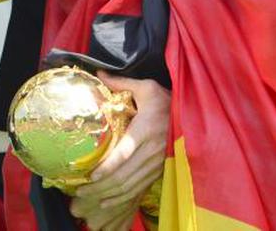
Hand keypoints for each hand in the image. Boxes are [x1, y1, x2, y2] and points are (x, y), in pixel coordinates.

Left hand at [68, 73, 169, 229]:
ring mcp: (157, 163)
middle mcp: (152, 151)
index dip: (108, 166)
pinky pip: (140, 188)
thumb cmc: (166, 99)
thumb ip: (121, 83)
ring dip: (111, 194)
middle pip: (125, 175)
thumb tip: (98, 74)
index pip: (125, 153)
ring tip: (91, 198)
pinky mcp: (160, 170)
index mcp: (145, 130)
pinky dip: (124, 197)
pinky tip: (110, 201)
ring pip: (132, 185)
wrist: (193, 115)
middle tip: (81, 190)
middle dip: (103, 185)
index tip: (92, 175)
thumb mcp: (146, 87)